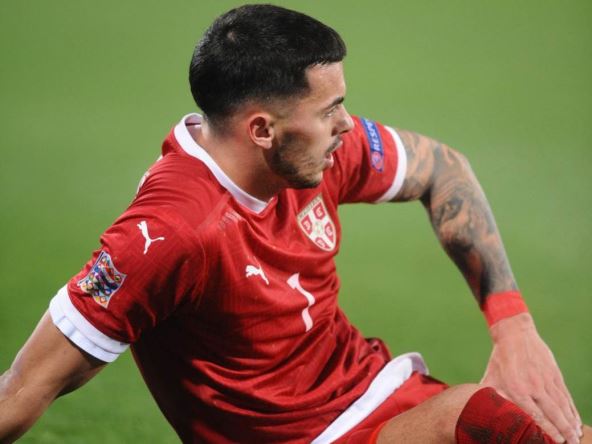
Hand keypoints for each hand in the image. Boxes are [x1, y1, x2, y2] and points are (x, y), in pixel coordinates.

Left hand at [481, 313, 581, 443]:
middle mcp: (533, 386)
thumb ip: (488, 395)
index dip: (546, 430)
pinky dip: (572, 408)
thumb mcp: (490, 376)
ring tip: (575, 435)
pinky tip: (575, 419)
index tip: (554, 441)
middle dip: (562, 431)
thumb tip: (480, 410)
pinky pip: (565, 395)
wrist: (514, 333)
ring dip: (570, 422)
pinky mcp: (554, 374)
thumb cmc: (500, 358)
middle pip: (552, 413)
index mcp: (516, 389)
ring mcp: (546, 380)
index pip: (534, 415)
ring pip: (562, 405)